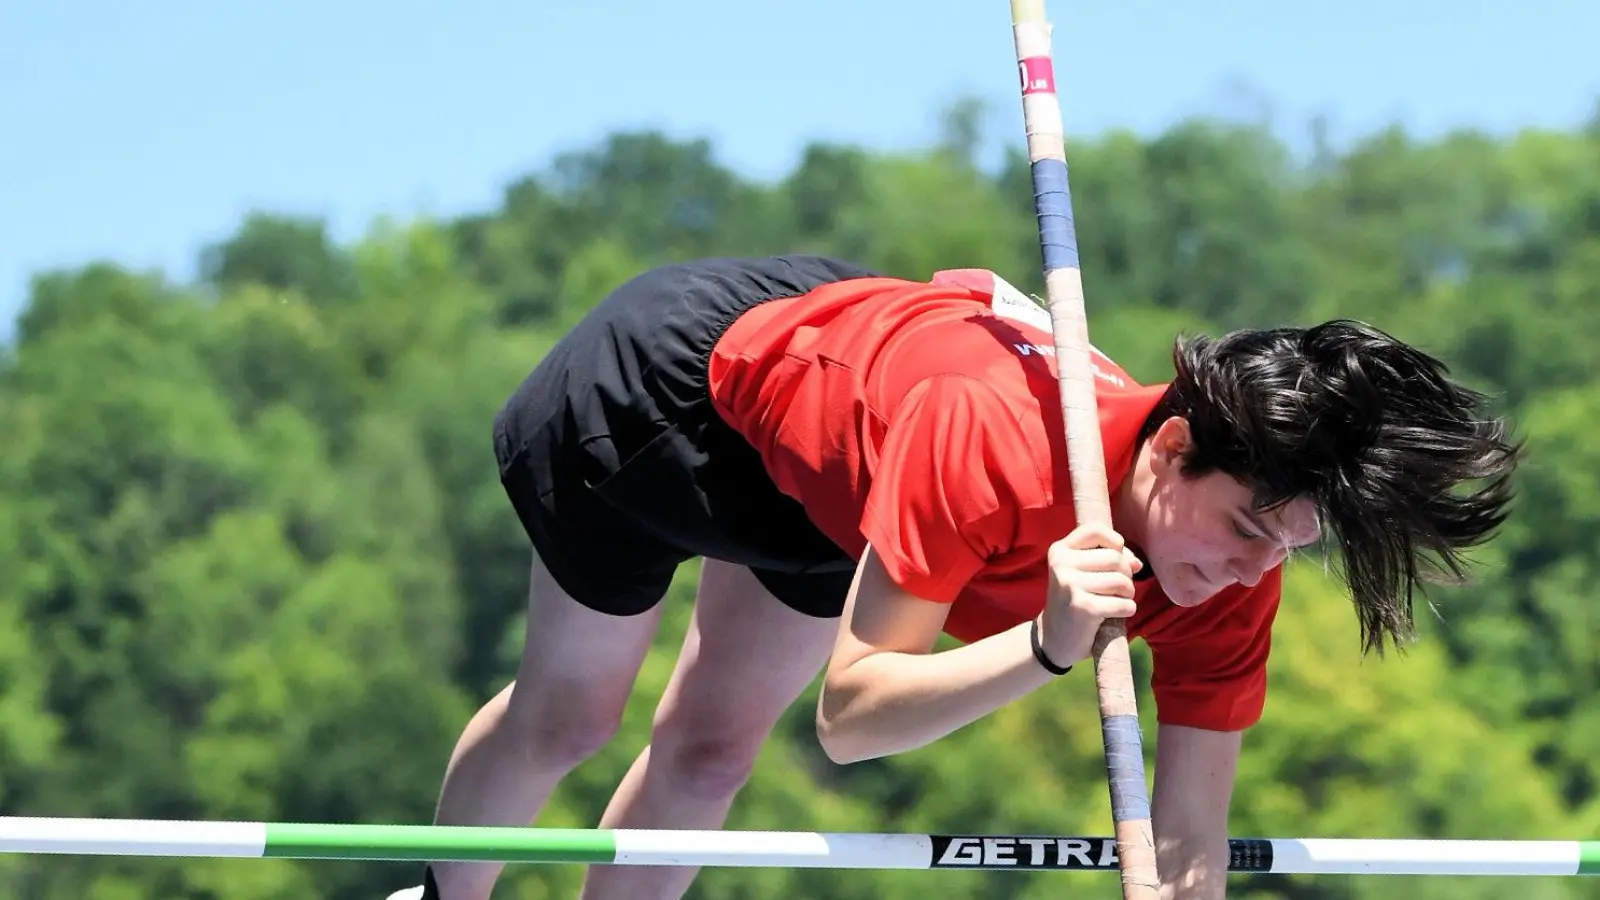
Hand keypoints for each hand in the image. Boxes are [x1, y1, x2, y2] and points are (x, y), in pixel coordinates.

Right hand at [1037, 523, 1141, 666]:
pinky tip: (1118, 613)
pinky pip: (1122, 603)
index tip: (1116, 557)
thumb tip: (1137, 562)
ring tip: (1119, 599)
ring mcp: (1070, 585)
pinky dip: (1127, 609)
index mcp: (1060, 550)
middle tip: (1119, 587)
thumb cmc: (1073, 599)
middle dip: (1126, 573)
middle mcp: (1061, 564)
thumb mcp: (1080, 571)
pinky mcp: (1083, 608)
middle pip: (1114, 557)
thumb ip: (1107, 557)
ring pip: (1121, 580)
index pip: (1095, 530)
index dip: (1115, 542)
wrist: (1052, 637)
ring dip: (1129, 592)